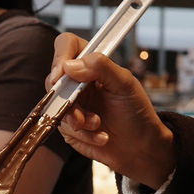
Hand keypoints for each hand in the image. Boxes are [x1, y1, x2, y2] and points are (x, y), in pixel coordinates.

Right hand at [48, 33, 174, 189]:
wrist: (139, 147)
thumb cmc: (136, 112)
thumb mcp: (125, 85)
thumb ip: (101, 68)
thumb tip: (69, 66)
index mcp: (92, 65)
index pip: (67, 46)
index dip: (60, 57)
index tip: (61, 75)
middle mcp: (77, 82)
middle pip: (54, 79)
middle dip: (68, 99)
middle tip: (82, 111)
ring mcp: (71, 104)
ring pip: (55, 107)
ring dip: (78, 120)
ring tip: (98, 125)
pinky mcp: (68, 126)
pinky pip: (63, 128)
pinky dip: (83, 135)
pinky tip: (101, 137)